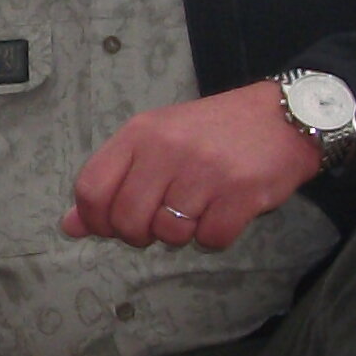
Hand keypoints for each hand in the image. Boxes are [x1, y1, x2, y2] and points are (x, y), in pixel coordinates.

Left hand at [64, 80, 321, 247]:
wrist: (284, 117)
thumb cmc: (214, 132)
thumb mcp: (157, 142)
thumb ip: (113, 180)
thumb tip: (70, 226)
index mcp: (141, 133)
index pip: (91, 189)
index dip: (96, 220)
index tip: (113, 225)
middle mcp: (168, 149)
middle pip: (127, 220)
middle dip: (140, 234)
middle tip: (162, 220)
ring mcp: (205, 171)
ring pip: (169, 234)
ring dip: (183, 232)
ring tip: (200, 206)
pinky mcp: (241, 192)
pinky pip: (211, 239)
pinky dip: (216, 235)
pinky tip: (225, 210)